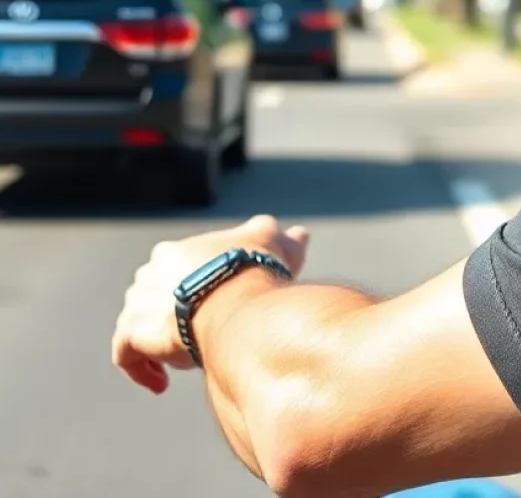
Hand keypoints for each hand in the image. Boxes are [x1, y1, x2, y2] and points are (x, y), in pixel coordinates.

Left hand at [112, 214, 309, 393]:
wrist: (240, 305)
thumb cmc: (258, 273)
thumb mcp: (277, 246)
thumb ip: (285, 240)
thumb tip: (298, 234)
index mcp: (176, 251)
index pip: (176, 271)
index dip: (194, 291)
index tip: (212, 308)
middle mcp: (149, 273)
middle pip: (153, 298)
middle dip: (173, 318)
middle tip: (201, 334)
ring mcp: (137, 303)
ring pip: (137, 327)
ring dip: (158, 345)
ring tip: (187, 359)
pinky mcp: (132, 334)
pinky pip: (126, 355)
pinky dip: (141, 369)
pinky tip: (162, 383)